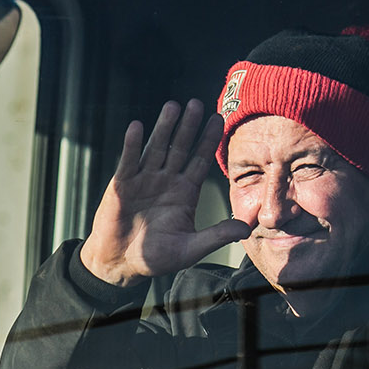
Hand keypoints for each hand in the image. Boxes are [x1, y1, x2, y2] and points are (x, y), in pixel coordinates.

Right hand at [79, 99, 252, 286]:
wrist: (121, 264)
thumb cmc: (156, 257)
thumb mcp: (191, 248)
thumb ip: (216, 236)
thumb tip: (247, 230)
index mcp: (185, 192)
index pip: (200, 160)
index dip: (209, 141)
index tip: (219, 119)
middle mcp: (166, 181)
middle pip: (180, 148)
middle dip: (188, 127)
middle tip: (198, 104)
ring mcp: (144, 180)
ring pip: (156, 149)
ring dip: (164, 128)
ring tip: (173, 106)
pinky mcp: (122, 185)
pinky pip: (128, 161)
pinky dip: (131, 145)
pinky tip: (137, 127)